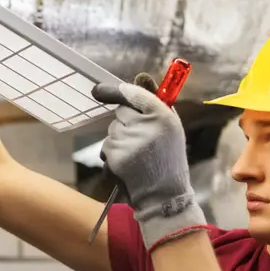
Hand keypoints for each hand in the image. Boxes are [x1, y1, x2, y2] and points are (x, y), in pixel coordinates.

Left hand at [92, 80, 206, 249]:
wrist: (164, 195)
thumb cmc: (168, 158)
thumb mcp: (170, 128)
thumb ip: (155, 102)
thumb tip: (140, 75)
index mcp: (164, 116)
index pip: (136, 94)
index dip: (118, 91)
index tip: (100, 91)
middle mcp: (148, 126)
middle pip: (121, 110)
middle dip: (125, 121)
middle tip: (141, 139)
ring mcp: (131, 141)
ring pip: (113, 129)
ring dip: (119, 139)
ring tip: (138, 155)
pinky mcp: (117, 155)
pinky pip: (107, 145)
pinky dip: (113, 154)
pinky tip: (128, 164)